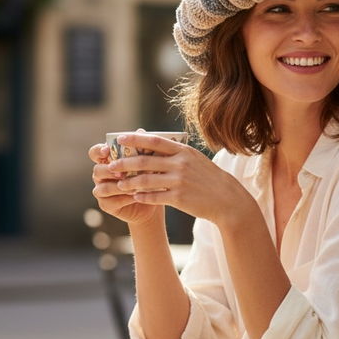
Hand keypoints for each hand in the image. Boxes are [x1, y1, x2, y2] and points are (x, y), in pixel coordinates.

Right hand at [88, 131, 164, 226]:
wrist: (154, 201)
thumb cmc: (149, 178)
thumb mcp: (148, 162)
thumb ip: (142, 148)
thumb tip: (141, 131)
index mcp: (107, 161)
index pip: (95, 152)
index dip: (98, 151)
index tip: (106, 150)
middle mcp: (101, 174)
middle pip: (97, 170)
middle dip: (109, 171)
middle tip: (122, 173)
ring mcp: (101, 190)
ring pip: (102, 187)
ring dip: (118, 186)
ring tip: (133, 186)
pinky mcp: (106, 204)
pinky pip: (109, 201)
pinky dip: (123, 198)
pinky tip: (134, 196)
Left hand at [89, 131, 254, 230]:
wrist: (227, 200)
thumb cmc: (209, 179)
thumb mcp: (196, 160)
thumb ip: (177, 153)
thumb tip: (154, 147)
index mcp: (184, 152)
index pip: (154, 141)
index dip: (135, 139)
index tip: (120, 139)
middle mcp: (180, 164)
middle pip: (145, 161)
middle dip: (124, 163)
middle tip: (111, 166)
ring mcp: (179, 181)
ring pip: (145, 180)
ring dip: (129, 182)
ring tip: (120, 184)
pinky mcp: (179, 198)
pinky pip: (154, 197)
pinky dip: (142, 197)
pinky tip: (135, 197)